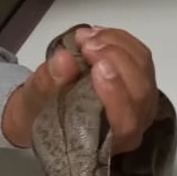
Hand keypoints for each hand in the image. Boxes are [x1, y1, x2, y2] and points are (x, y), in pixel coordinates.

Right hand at [1, 25, 157, 154]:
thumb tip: (65, 60)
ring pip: (143, 69)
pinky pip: (140, 55)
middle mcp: (134, 124)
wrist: (46, 105)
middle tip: (85, 44)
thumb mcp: (33, 103)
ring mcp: (141, 100)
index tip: (97, 66)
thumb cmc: (41, 113)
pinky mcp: (140, 79)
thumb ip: (47, 85)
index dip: (116, 95)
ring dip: (117, 45)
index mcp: (109, 142)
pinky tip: (97, 33)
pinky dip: (120, 39)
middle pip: (140, 91)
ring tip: (85, 36)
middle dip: (116, 60)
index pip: (126, 124)